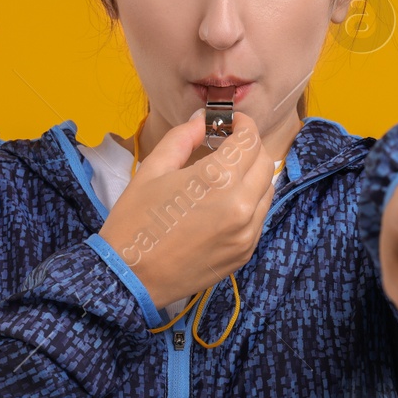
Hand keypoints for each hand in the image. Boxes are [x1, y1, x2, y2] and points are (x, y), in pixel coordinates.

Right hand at [99, 109, 276, 310]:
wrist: (129, 277)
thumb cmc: (135, 220)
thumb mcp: (152, 169)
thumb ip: (183, 138)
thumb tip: (203, 120)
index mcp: (217, 180)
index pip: (248, 140)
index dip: (243, 124)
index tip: (232, 122)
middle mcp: (241, 206)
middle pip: (264, 163)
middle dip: (250, 147)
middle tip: (229, 145)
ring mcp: (246, 233)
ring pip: (267, 190)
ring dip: (253, 175)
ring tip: (229, 173)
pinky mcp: (245, 252)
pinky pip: (259, 217)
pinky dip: (250, 203)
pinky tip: (225, 202)